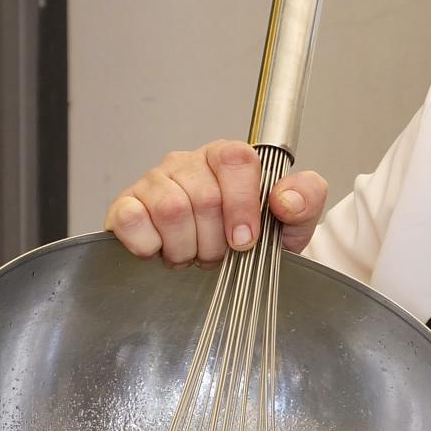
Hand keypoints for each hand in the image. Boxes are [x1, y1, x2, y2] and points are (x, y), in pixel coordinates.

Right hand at [104, 140, 327, 267]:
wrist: (210, 270)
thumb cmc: (246, 243)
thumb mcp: (290, 226)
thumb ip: (305, 201)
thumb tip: (286, 200)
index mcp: (227, 160)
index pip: (236, 160)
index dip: (242, 205)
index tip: (245, 241)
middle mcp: (188, 164)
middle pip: (204, 197)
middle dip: (215, 241)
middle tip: (217, 254)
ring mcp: (153, 182)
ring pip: (170, 211)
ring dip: (185, 248)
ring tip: (190, 254)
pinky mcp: (125, 205)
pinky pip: (132, 221)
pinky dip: (149, 247)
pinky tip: (160, 251)